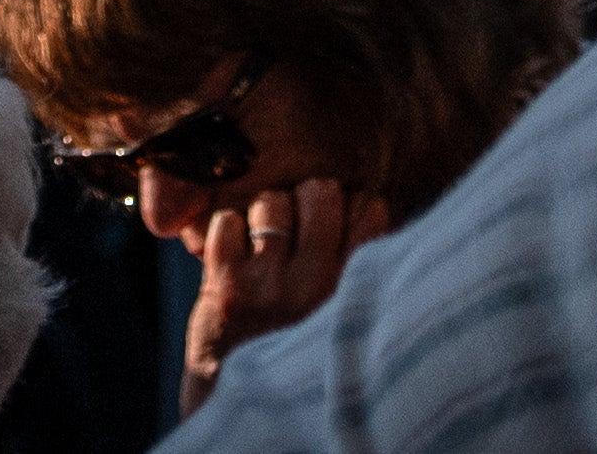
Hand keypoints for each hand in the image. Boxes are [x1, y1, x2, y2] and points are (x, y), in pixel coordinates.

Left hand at [175, 177, 388, 386]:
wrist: (252, 404)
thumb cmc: (303, 345)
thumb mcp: (343, 311)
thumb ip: (355, 264)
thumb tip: (369, 205)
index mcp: (352, 289)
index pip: (371, 208)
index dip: (352, 205)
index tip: (339, 221)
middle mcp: (315, 285)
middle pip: (321, 193)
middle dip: (309, 199)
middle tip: (299, 224)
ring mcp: (268, 284)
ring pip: (271, 203)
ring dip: (265, 216)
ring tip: (265, 243)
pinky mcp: (225, 286)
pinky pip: (227, 222)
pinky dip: (227, 232)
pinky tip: (236, 256)